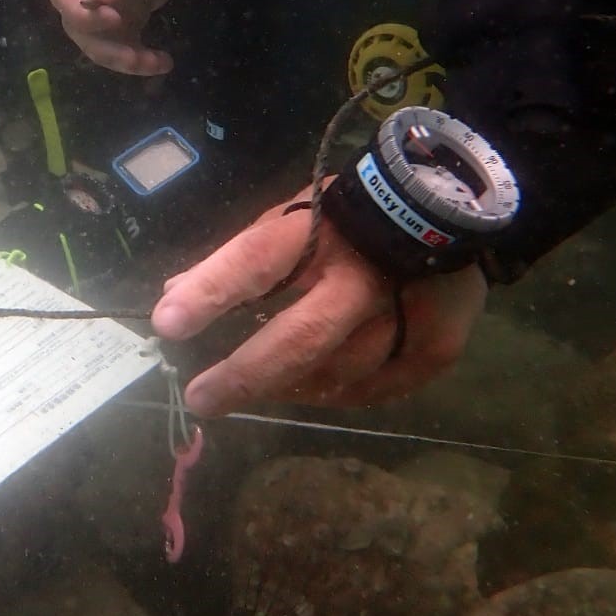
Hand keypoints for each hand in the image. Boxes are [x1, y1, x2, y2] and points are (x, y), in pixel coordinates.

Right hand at [48, 0, 208, 75]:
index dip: (81, 14)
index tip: (115, 20)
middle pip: (77, 24)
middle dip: (102, 45)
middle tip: (137, 56)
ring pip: (100, 40)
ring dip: (123, 58)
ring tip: (158, 63)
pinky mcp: (132, 10)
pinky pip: (126, 41)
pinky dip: (140, 57)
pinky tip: (164, 61)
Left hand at [150, 189, 487, 415]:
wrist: (449, 215)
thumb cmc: (351, 218)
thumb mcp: (292, 217)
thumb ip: (237, 257)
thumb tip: (173, 295)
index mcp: (320, 231)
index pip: (258, 258)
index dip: (212, 290)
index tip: (167, 322)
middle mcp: (362, 276)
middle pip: (300, 338)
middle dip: (245, 375)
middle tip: (201, 399)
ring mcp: (405, 316)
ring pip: (334, 375)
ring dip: (290, 385)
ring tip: (265, 383)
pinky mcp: (434, 348)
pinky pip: (370, 391)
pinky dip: (335, 392)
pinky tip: (313, 385)